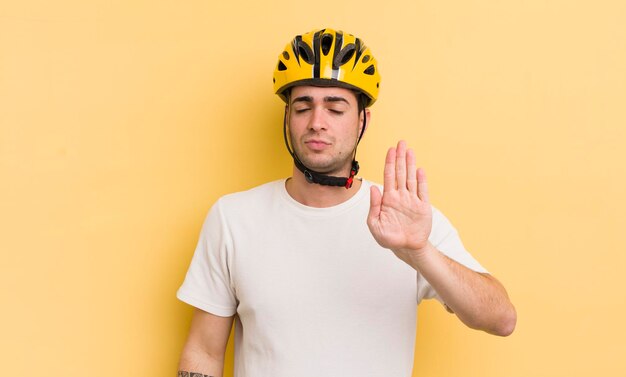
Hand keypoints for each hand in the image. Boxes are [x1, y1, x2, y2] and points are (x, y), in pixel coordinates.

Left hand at [367, 140, 432, 260]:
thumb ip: (373, 207)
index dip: (389, 162)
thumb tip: (373, 188)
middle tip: (401, 142)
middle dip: (400, 157)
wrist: (406, 248)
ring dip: (410, 164)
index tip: (390, 150)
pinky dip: (422, 180)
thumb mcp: (375, 225)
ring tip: (410, 150)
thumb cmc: (389, 237)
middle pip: (400, 173)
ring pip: (411, 178)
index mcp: (388, 199)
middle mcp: (400, 196)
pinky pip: (423, 191)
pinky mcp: (423, 207)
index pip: (388, 176)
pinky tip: (420, 170)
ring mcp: (412, 200)